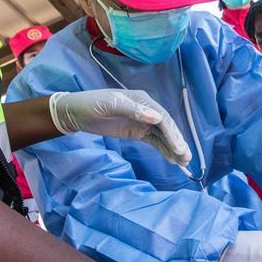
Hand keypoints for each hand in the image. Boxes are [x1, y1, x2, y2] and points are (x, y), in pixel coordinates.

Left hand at [49, 90, 190, 165]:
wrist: (76, 113)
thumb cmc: (91, 104)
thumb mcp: (110, 105)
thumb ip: (133, 110)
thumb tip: (156, 117)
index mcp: (142, 99)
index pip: (162, 117)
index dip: (172, 133)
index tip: (178, 148)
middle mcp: (146, 109)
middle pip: (166, 127)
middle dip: (177, 142)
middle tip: (186, 158)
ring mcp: (142, 121)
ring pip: (162, 135)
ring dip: (173, 148)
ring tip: (184, 162)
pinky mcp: (136, 131)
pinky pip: (154, 141)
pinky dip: (163, 149)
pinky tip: (171, 159)